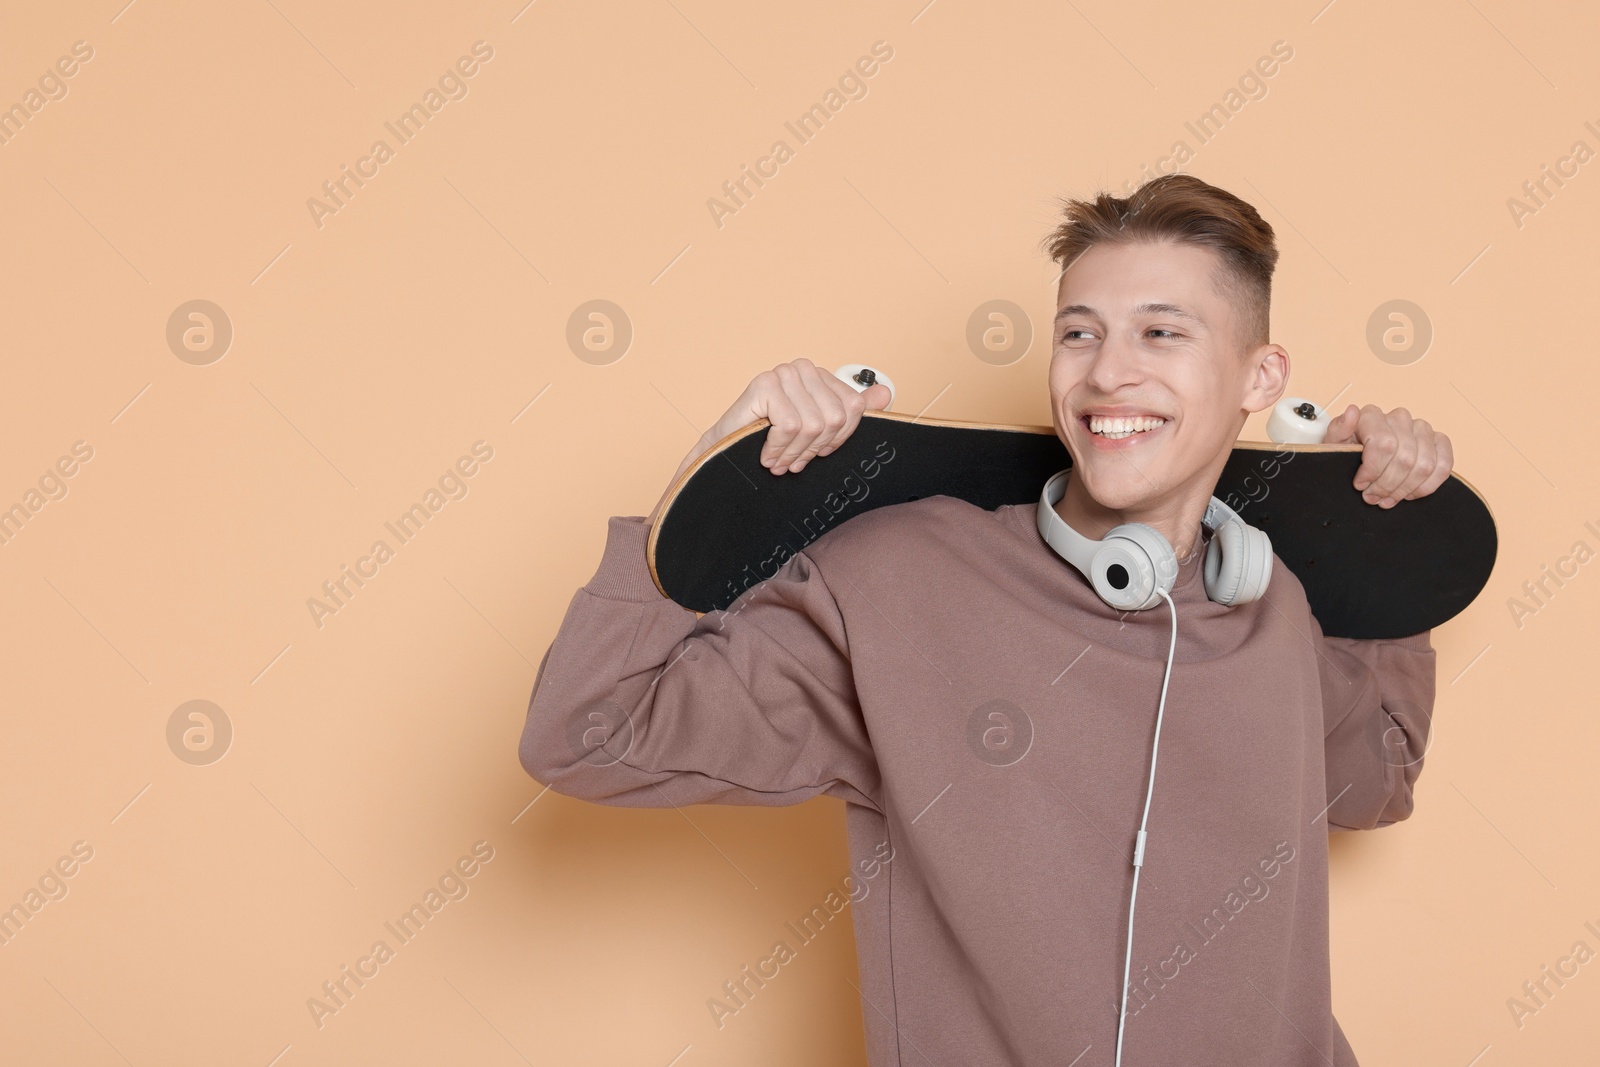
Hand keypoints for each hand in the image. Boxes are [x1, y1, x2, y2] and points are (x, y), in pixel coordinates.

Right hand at [708, 358, 891, 474]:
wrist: (726, 449)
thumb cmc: (770, 440)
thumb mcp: (817, 431)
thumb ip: (851, 412)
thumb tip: (885, 395)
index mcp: (820, 376)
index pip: (853, 408)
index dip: (838, 440)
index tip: (818, 452)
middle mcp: (803, 369)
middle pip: (834, 419)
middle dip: (814, 449)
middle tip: (795, 461)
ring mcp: (782, 374)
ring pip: (812, 425)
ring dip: (794, 452)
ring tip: (780, 460)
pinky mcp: (764, 385)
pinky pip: (789, 426)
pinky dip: (778, 448)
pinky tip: (767, 454)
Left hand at [1324, 404, 1453, 507]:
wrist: (1359, 460)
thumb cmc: (1346, 453)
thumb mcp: (1332, 446)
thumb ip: (1338, 430)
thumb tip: (1352, 412)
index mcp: (1372, 415)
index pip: (1384, 444)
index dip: (1373, 470)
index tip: (1360, 484)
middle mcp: (1399, 418)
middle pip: (1404, 458)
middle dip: (1387, 485)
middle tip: (1373, 497)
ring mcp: (1421, 428)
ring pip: (1424, 464)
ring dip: (1405, 489)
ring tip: (1389, 498)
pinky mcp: (1438, 440)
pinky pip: (1444, 464)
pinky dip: (1428, 485)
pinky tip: (1410, 493)